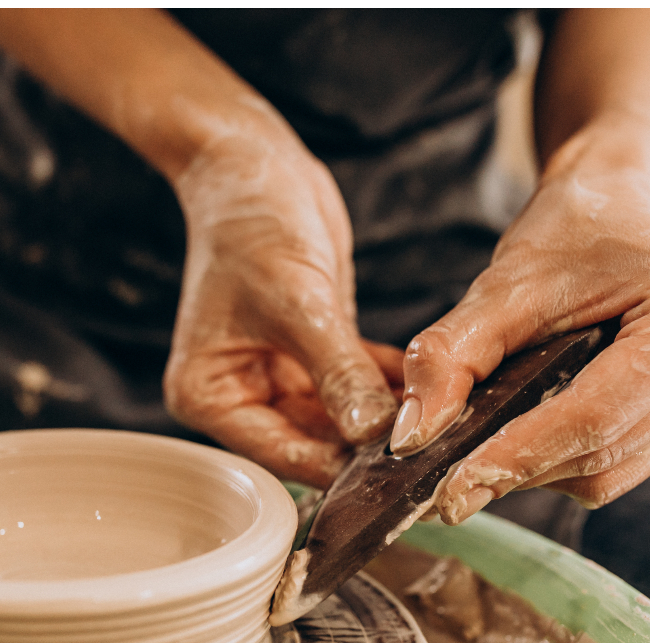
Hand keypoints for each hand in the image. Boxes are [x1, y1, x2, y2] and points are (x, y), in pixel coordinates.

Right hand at [164, 133, 401, 487]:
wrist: (252, 165)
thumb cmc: (250, 225)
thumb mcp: (297, 303)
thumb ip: (337, 373)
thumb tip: (373, 433)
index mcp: (209, 396)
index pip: (281, 453)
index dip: (338, 464)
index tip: (397, 469)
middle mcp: (238, 395)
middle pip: (311, 444)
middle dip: (366, 444)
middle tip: (430, 445)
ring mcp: (275, 377)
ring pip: (339, 419)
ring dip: (383, 417)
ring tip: (440, 419)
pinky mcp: (311, 355)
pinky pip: (354, 386)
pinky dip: (387, 386)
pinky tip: (432, 386)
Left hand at [389, 161, 649, 523]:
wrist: (614, 208)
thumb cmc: (567, 235)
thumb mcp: (500, 286)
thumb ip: (451, 357)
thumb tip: (412, 437)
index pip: (592, 417)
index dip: (515, 458)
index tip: (449, 493)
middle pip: (600, 452)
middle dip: (517, 469)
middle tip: (443, 482)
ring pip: (607, 472)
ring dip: (537, 471)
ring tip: (481, 451)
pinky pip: (619, 466)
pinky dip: (562, 463)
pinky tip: (527, 437)